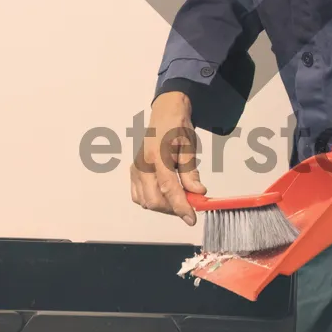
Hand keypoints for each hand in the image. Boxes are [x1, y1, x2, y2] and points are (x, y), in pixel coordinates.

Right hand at [131, 92, 205, 224]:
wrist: (164, 113)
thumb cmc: (177, 126)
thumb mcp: (189, 147)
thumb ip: (191, 172)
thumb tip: (198, 192)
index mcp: (157, 156)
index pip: (169, 189)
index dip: (181, 207)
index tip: (191, 218)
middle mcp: (142, 164)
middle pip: (154, 200)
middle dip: (173, 208)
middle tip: (189, 205)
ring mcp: (135, 169)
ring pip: (145, 201)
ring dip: (163, 206)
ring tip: (179, 198)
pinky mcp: (133, 172)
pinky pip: (138, 196)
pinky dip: (152, 200)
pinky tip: (165, 194)